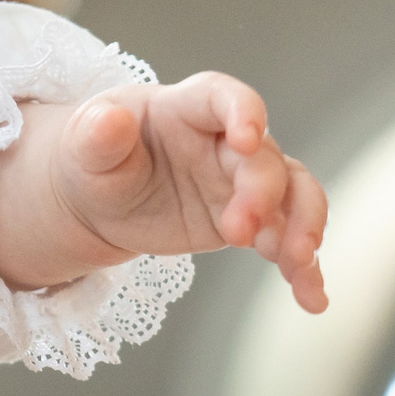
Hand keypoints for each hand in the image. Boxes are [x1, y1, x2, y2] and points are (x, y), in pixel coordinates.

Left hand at [38, 72, 327, 312]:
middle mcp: (224, 141)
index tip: (249, 139)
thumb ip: (97, 134)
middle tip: (238, 233)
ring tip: (297, 264)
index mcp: (184, 108)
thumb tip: (110, 121)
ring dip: (303, 225)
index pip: (224, 97)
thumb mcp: (83, 145)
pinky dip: (303, 269)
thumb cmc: (91, 156)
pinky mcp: (251, 221)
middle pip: (264, 157)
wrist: (98, 198)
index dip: (244, 112)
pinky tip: (311, 298)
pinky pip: (287, 239)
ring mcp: (241, 181)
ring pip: (295, 194)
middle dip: (262, 193)